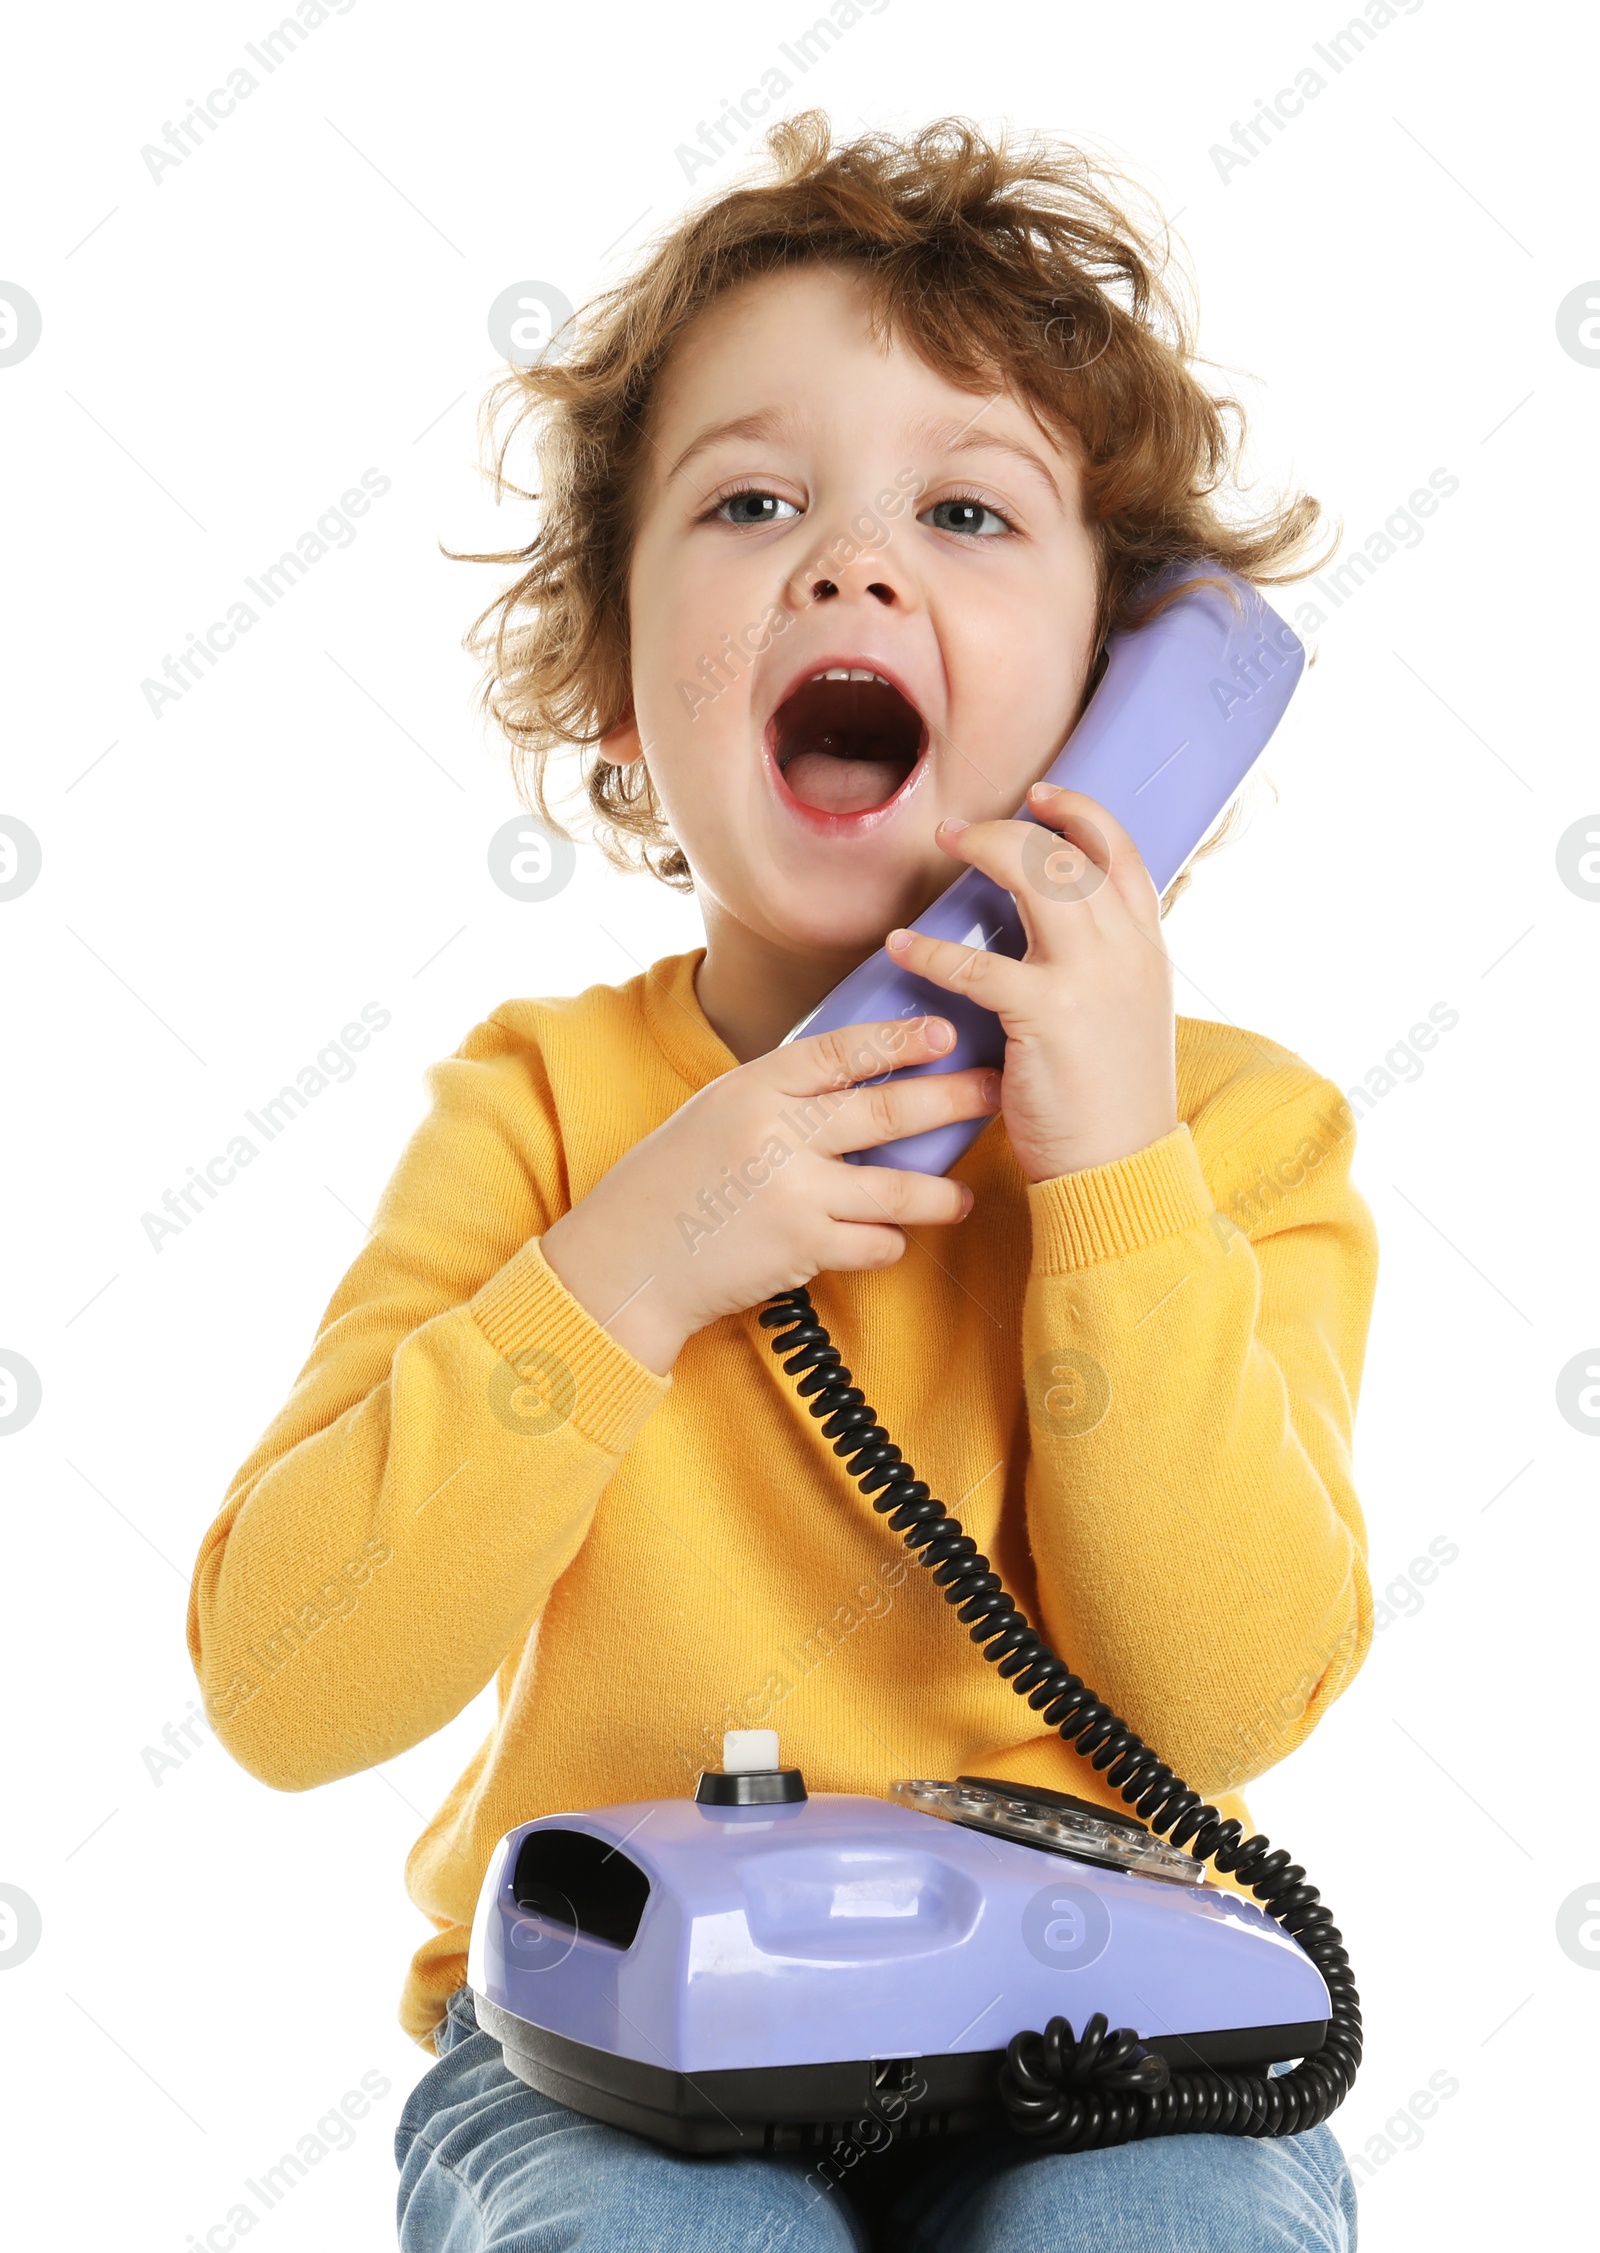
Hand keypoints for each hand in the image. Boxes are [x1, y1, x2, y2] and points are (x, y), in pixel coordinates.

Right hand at [541, 1017, 1000, 1373]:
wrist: (626, 1263)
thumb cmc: (668, 1184)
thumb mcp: (713, 1114)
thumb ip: (776, 1096)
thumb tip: (852, 1074)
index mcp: (752, 1090)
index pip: (839, 1052)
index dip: (897, 1039)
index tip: (941, 1032)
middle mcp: (776, 1136)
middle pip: (886, 1111)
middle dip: (951, 1099)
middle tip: (995, 1091)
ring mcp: (792, 1195)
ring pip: (897, 1189)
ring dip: (940, 1193)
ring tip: (963, 1195)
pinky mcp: (802, 1250)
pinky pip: (873, 1244)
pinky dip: (887, 1243)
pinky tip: (890, 1241)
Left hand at [884, 785, 1177, 1184]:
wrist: (1122, 1168)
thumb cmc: (1112, 1102)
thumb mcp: (1130, 1017)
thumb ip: (1106, 967)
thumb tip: (1062, 936)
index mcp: (1149, 949)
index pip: (1122, 853)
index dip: (1081, 813)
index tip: (1042, 797)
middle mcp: (1127, 950)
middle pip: (1069, 852)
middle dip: (1013, 826)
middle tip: (961, 828)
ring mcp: (1091, 977)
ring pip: (1036, 876)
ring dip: (983, 849)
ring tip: (941, 845)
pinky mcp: (1046, 1014)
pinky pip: (975, 964)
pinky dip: (931, 950)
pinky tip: (901, 946)